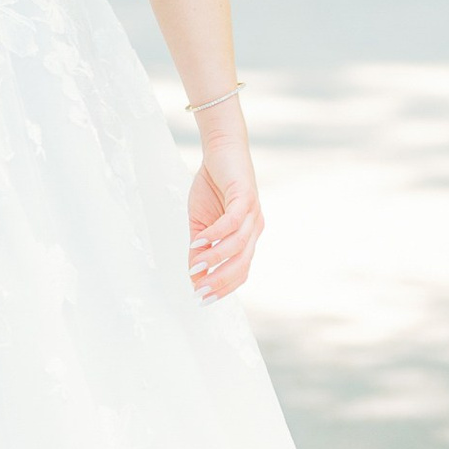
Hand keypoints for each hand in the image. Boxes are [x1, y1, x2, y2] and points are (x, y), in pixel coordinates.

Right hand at [187, 111, 260, 302]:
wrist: (221, 150)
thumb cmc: (212, 185)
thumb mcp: (199, 222)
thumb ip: (198, 247)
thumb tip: (193, 273)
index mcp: (247, 237)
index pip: (240, 271)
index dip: (223, 287)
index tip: (202, 298)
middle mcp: (255, 228)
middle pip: (242, 264)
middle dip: (221, 281)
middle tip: (200, 292)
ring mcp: (253, 213)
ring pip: (239, 246)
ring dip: (215, 259)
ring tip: (195, 268)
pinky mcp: (245, 197)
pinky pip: (232, 222)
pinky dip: (215, 235)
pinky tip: (198, 242)